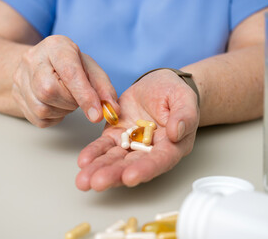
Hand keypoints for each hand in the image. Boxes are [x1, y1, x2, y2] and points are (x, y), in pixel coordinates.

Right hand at [12, 35, 118, 126]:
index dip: (85, 96)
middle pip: (49, 91)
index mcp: (55, 46)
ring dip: (62, 111)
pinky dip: (53, 117)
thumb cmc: (69, 65)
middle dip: (71, 102)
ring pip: (42, 108)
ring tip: (67, 99)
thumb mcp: (90, 69)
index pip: (69, 73)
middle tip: (77, 97)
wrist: (39, 64)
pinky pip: (38, 119)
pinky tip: (57, 105)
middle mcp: (32, 59)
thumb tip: (112, 110)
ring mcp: (20, 78)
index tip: (98, 115)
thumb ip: (104, 88)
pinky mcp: (16, 96)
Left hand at [76, 69, 199, 190]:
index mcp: (171, 145)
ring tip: (83, 180)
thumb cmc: (174, 92)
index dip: (145, 169)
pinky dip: (93, 152)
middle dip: (114, 175)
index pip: (160, 160)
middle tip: (98, 182)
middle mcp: (150, 150)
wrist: (157, 85)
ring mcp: (131, 144)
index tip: (130, 177)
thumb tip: (177, 132)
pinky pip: (104, 146)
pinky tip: (83, 161)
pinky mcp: (116, 135)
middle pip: (132, 165)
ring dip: (99, 169)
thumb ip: (184, 115)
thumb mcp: (183, 98)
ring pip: (115, 159)